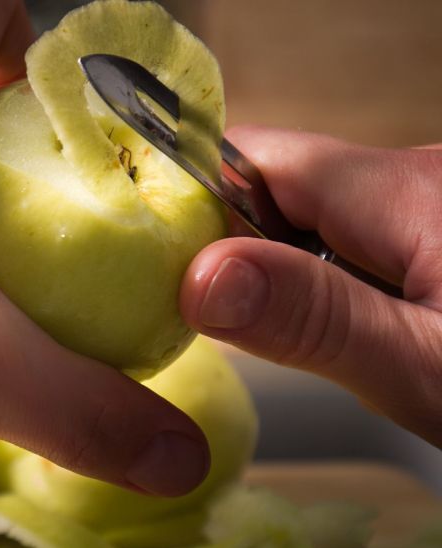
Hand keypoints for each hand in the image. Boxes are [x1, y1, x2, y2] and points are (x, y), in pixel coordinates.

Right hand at [180, 126, 441, 446]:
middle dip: (233, 251)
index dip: (187, 206)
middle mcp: (411, 176)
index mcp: (405, 188)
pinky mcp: (432, 235)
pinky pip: (342, 242)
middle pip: (272, 186)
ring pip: (305, 219)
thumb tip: (198, 278)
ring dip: (274, 274)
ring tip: (277, 338)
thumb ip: (315, 319)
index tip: (153, 275)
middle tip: (214, 324)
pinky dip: (313, 284)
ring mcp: (424, 203)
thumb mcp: (426, 369)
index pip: (249, 159)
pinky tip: (328, 332)